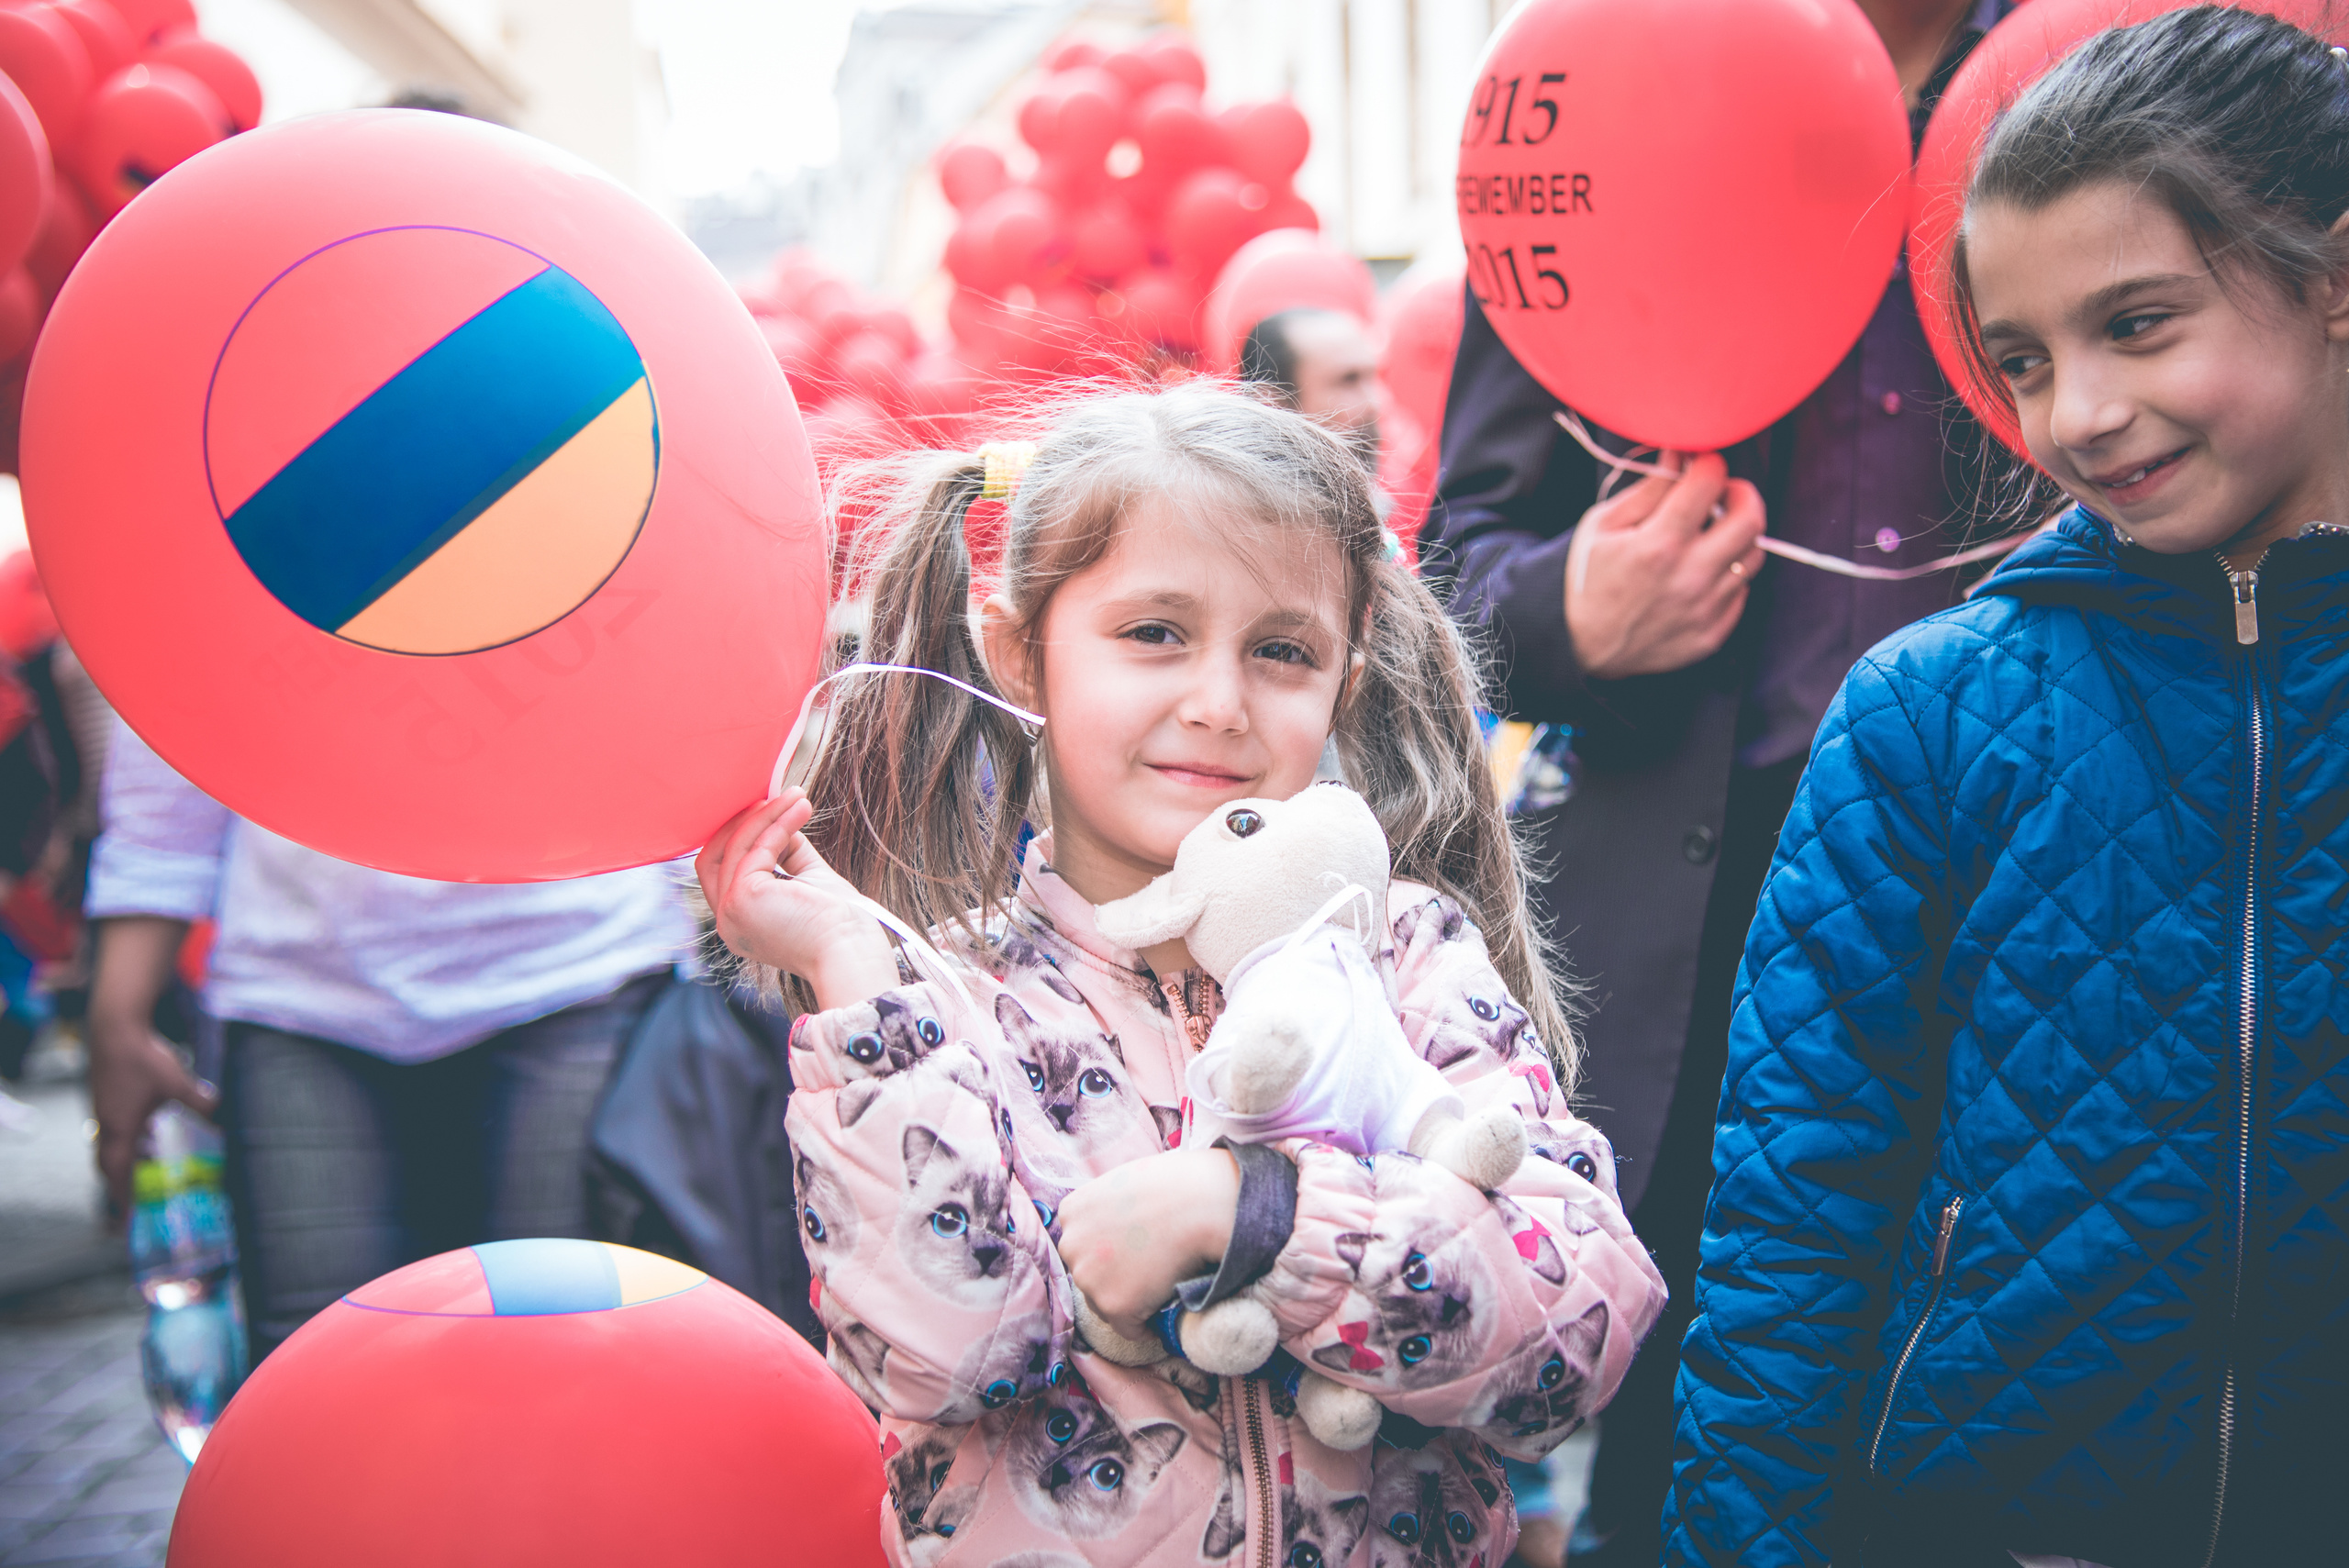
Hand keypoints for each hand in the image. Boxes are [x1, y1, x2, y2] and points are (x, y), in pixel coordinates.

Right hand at [86, 1012, 216, 1226]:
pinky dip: (130, 1137)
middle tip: (133, 1202)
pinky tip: (150, 1130)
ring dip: (126, 1159)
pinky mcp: (106, 1096)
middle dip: (120, 1185)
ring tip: (149, 1166)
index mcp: (120, 1127)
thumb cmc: (143, 1057)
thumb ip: (199, 1103)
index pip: (116, 1172)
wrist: (115, 1026)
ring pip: (111, 1144)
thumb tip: (221, 1116)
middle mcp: (107, 1123)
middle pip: (108, 1164)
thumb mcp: (177, 1083)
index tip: (127, 1218)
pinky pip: (115, 1127)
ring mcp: (104, 1109)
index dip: (122, 1197)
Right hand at [695, 789, 897, 1010]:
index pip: (720, 870)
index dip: (738, 836)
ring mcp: (730, 911)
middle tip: (774, 796)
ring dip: (767, 815)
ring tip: (797, 796)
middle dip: (743, 822)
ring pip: (737, 845)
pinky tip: (800, 809)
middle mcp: (726, 921)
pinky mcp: (743, 897)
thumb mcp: (806, 880)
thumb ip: (787, 852)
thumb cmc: (838, 924)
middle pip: (714, 855)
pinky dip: (778, 823)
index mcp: (738, 923)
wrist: (851, 952)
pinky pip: (757, 847)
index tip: (767, 809)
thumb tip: (780, 817)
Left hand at [1056, 1146, 1240, 1344]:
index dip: (1109, 1252)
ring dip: (1128, 1300)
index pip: (1082, 1246)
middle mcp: (1070, 1245)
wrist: (1201, 1204)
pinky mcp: (1113, 1305)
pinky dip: (1146, 1326)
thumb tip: (1114, 1236)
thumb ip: (1107, 1211)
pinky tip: (1164, 1308)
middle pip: (1088, 1277)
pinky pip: (1128, 1329)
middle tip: (1148, 1268)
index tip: (1132, 1252)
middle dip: (1113, 1277)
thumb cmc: (1175, 1187)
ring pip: (1104, 1305)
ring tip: (1158, 1283)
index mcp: (1071, 1212)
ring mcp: (1089, 1277)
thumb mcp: (1124, 1184)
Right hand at [1565, 453, 1765, 679]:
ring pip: (1753, 555)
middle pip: (1751, 518)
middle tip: (1724, 494)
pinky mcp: (1713, 633)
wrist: (1581, 648)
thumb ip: (1648, 488)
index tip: (1701, 464)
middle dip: (1742, 494)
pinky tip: (1702, 572)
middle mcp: (1690, 576)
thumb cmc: (1588, 580)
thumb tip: (1680, 453)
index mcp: (1658, 544)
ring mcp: (1706, 608)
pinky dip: (1727, 573)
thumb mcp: (1602, 525)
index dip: (1708, 462)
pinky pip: (1741, 590)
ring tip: (1712, 535)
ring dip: (1737, 535)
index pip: (1710, 481)